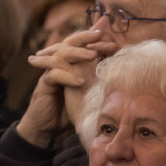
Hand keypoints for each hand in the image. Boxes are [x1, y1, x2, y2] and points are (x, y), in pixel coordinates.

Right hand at [16, 30, 109, 146]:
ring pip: (60, 54)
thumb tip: (122, 76)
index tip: (113, 43)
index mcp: (69, 64)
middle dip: (84, 37)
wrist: (46, 129)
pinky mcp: (43, 86)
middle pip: (68, 42)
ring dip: (77, 53)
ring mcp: (49, 74)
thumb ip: (100, 83)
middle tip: (100, 35)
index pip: (80, 44)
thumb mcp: (89, 95)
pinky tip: (80, 82)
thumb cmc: (68, 112)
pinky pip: (53, 74)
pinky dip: (67, 76)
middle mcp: (58, 65)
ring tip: (93, 56)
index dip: (95, 41)